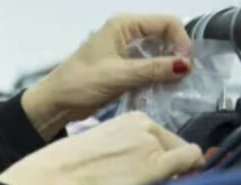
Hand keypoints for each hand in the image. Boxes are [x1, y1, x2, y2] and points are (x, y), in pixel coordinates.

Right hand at [0, 112, 202, 184]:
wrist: (57, 178)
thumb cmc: (69, 169)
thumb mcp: (101, 149)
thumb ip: (126, 152)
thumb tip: (144, 164)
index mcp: (131, 119)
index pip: (160, 138)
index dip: (158, 157)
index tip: (147, 172)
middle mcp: (146, 126)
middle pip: (173, 147)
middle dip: (168, 165)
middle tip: (141, 183)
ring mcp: (153, 144)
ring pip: (181, 157)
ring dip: (171, 173)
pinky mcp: (158, 164)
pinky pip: (191, 159)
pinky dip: (192, 169)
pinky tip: (178, 181)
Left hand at [22, 14, 193, 138]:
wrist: (55, 103)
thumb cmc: (79, 84)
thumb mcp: (119, 76)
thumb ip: (153, 69)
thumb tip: (185, 65)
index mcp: (124, 25)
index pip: (166, 23)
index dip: (181, 41)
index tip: (186, 65)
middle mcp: (127, 33)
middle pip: (165, 37)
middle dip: (176, 55)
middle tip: (183, 78)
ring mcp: (125, 51)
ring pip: (158, 54)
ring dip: (167, 68)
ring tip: (174, 86)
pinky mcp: (124, 68)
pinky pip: (149, 68)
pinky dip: (157, 77)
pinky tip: (161, 90)